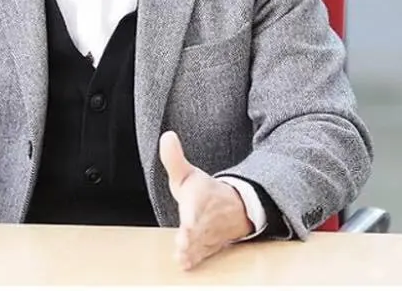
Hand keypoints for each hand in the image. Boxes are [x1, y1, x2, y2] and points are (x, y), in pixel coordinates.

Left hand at [159, 131, 252, 269]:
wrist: (235, 207)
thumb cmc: (206, 192)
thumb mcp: (189, 174)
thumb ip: (174, 159)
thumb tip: (166, 136)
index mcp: (200, 198)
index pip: (196, 206)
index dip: (192, 215)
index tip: (187, 223)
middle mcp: (205, 218)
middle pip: (199, 228)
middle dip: (192, 236)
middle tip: (183, 243)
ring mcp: (209, 233)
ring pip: (202, 243)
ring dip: (193, 250)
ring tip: (182, 257)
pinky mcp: (210, 246)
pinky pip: (205, 253)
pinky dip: (196, 259)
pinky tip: (186, 264)